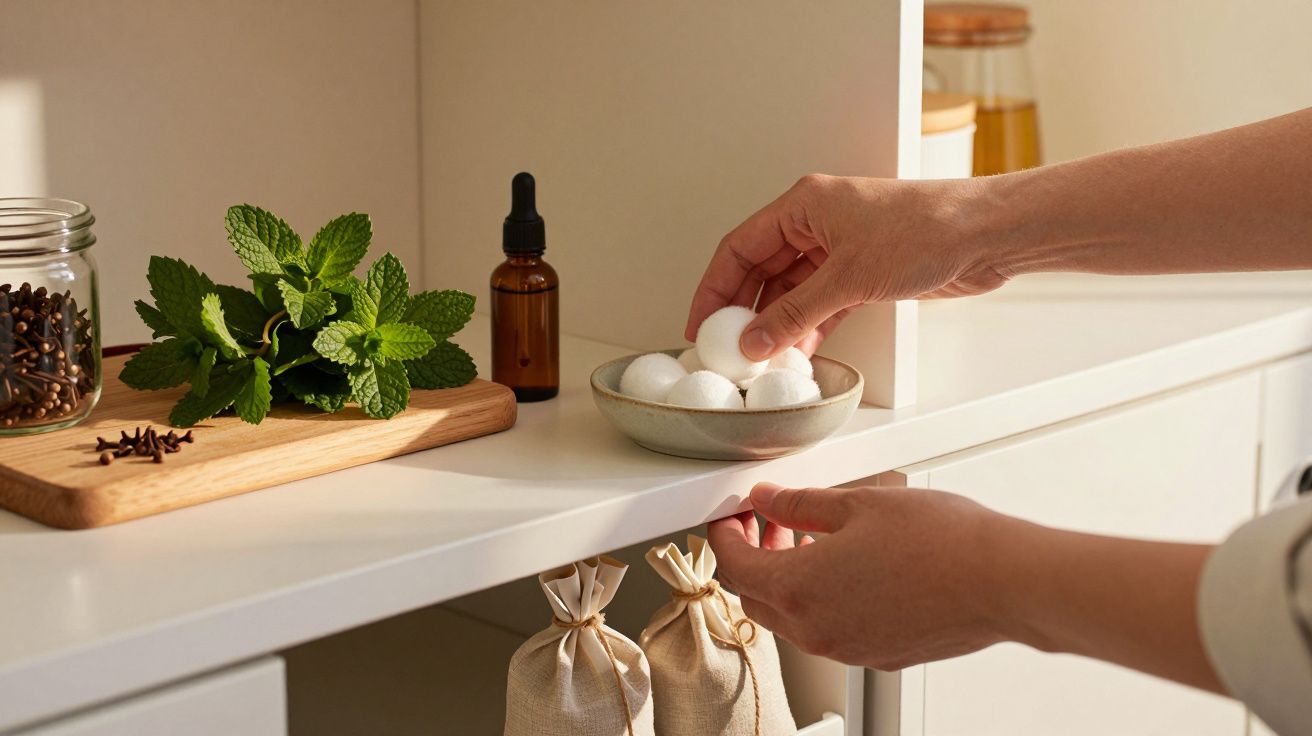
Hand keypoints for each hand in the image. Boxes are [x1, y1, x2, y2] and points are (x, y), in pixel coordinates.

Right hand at [685, 175, 1007, 359]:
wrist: (985, 234)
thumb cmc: (927, 227)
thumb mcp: (848, 277)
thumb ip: (795, 313)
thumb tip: (755, 339)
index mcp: (804, 205)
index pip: (739, 248)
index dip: (714, 288)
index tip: (700, 323)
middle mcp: (818, 223)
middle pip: (762, 271)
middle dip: (744, 312)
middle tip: (726, 348)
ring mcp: (841, 249)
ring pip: (791, 291)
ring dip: (777, 325)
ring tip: (762, 359)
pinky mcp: (864, 273)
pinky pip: (820, 304)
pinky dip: (807, 327)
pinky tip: (797, 352)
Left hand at [710, 482, 1224, 692]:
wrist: (1004, 582)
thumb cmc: (942, 542)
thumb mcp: (857, 503)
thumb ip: (799, 505)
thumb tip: (768, 500)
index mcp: (799, 591)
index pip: (733, 567)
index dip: (723, 536)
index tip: (730, 516)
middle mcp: (817, 631)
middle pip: (756, 599)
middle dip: (752, 558)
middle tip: (766, 523)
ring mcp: (848, 649)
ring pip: (792, 618)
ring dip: (787, 579)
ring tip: (807, 538)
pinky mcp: (878, 654)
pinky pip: (830, 629)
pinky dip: (821, 598)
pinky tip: (846, 565)